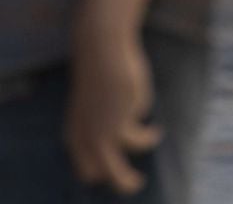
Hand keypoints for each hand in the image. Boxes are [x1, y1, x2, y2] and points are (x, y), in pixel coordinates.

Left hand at [66, 19, 158, 193]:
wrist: (101, 48)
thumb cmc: (99, 71)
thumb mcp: (94, 103)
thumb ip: (100, 122)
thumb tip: (117, 140)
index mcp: (75, 135)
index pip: (86, 170)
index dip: (102, 172)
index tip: (116, 170)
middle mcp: (87, 138)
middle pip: (104, 175)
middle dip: (122, 183)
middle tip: (136, 184)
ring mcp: (105, 132)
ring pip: (120, 169)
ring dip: (136, 166)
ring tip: (150, 153)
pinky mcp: (124, 120)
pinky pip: (142, 135)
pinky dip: (149, 134)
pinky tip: (156, 129)